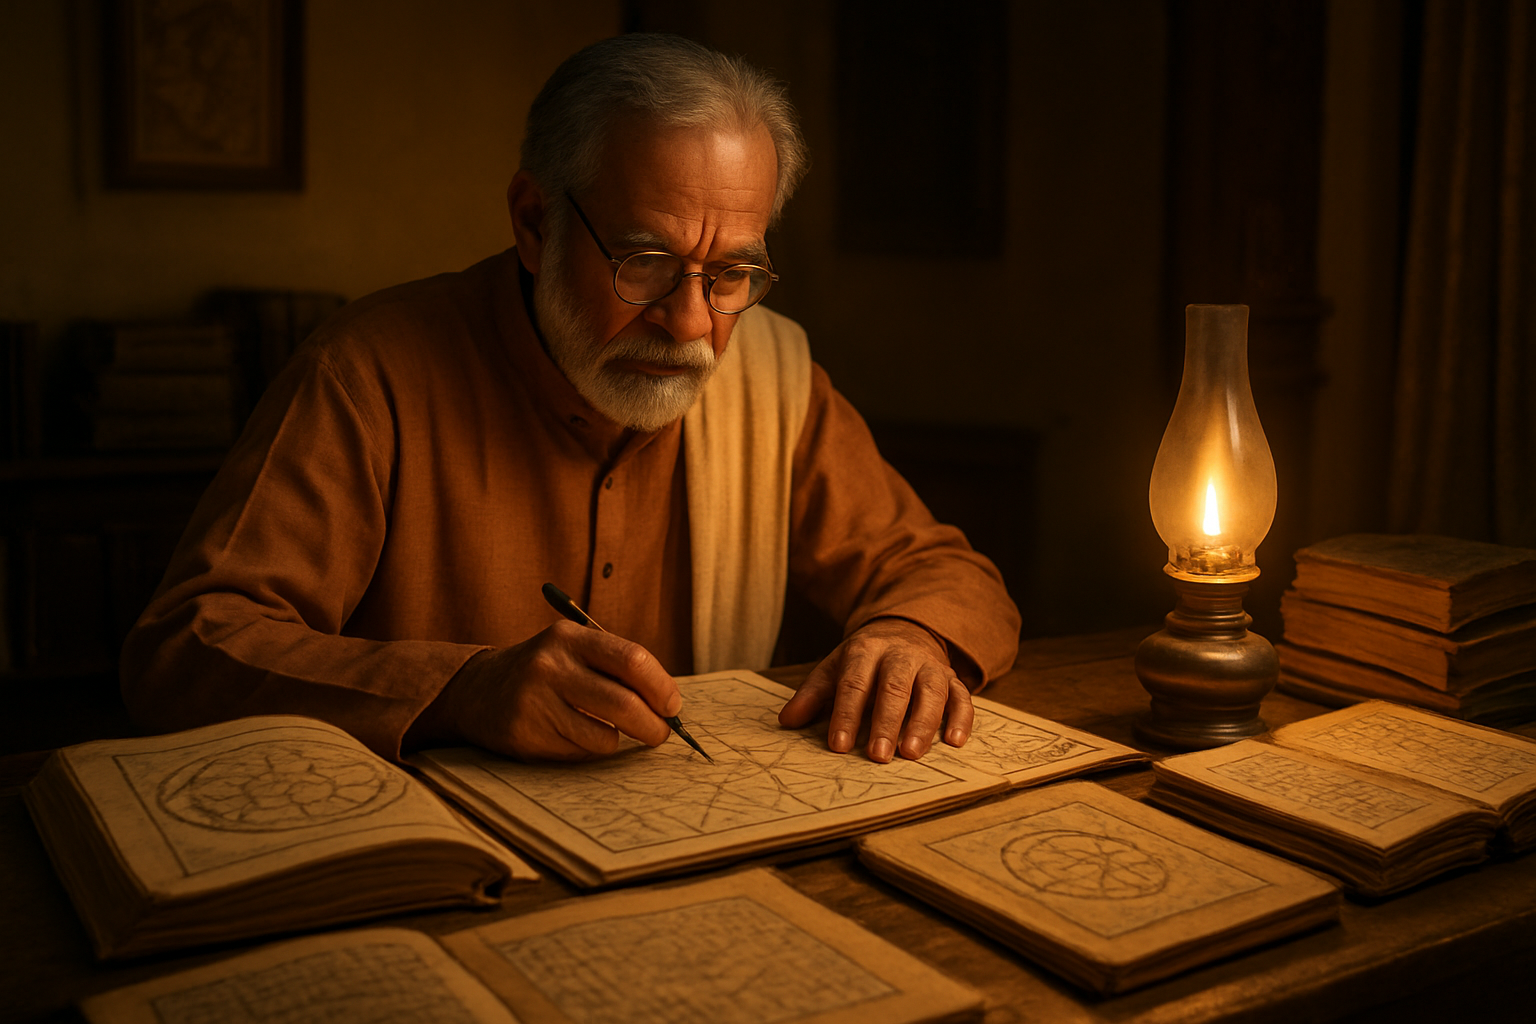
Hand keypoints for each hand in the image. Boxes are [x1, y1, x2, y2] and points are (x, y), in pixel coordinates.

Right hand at [412, 621, 681, 759]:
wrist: (477, 690)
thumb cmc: (546, 672)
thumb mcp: (574, 651)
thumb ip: (617, 668)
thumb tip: (670, 706)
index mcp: (570, 637)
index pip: (632, 660)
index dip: (661, 687)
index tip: (672, 706)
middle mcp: (550, 665)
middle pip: (624, 703)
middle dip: (653, 726)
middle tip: (661, 734)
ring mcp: (534, 701)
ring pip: (605, 737)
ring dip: (619, 741)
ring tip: (609, 732)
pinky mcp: (525, 734)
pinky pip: (579, 754)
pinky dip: (590, 751)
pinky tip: (573, 737)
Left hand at [777, 618, 972, 762]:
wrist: (903, 632)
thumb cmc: (863, 661)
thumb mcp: (834, 668)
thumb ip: (812, 695)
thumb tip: (786, 721)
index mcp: (865, 651)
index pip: (854, 683)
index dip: (847, 714)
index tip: (840, 745)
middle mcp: (900, 656)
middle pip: (894, 687)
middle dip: (887, 722)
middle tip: (879, 756)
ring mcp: (929, 666)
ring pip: (930, 692)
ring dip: (923, 723)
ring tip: (912, 754)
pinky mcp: (953, 678)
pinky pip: (962, 697)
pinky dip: (961, 719)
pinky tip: (955, 742)